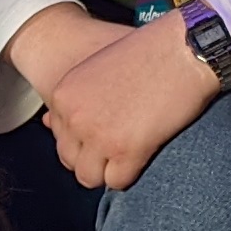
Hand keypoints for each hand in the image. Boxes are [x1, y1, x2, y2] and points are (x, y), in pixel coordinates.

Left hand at [38, 10, 226, 190]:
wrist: (185, 48)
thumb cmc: (150, 53)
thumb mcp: (97, 67)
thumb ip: (75, 98)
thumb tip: (46, 124)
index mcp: (63, 95)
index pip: (62, 138)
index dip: (87, 139)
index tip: (110, 127)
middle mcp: (74, 117)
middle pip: (72, 161)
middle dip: (95, 159)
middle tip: (122, 143)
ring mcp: (99, 136)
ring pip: (91, 177)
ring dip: (110, 170)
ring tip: (133, 150)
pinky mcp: (127, 150)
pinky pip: (118, 182)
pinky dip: (133, 173)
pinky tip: (147, 152)